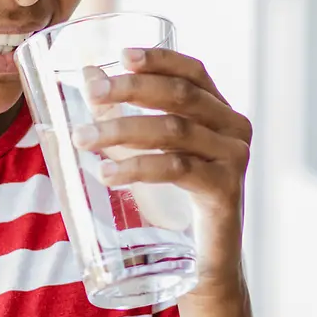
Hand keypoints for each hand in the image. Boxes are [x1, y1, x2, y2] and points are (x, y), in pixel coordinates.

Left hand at [71, 47, 252, 296]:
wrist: (205, 261)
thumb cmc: (174, 198)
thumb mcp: (150, 149)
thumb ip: (124, 113)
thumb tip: (87, 75)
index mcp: (220, 111)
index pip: (194, 72)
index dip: (159, 59)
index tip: (122, 54)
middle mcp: (234, 129)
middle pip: (180, 95)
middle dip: (131, 90)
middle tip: (91, 93)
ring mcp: (233, 159)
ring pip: (173, 130)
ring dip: (122, 129)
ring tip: (82, 138)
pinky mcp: (224, 190)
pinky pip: (176, 169)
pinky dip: (137, 167)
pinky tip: (107, 172)